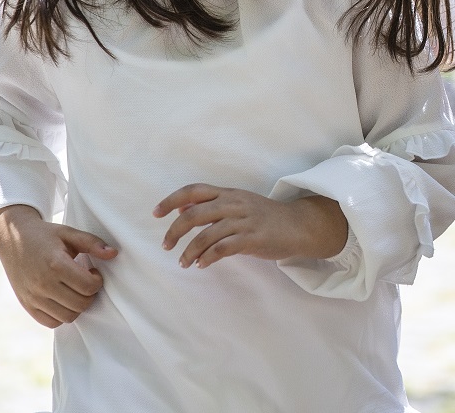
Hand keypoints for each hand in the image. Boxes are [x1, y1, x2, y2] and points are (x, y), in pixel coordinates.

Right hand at [0, 205, 117, 328]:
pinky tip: (63, 298)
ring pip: (68, 317)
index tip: (93, 271)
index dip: (97, 280)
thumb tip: (114, 254)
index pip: (88, 287)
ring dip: (77, 305)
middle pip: (80, 304)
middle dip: (90, 294)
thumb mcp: (70, 233)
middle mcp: (42, 284)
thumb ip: (93, 243)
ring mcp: (33, 297)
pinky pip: (51, 322)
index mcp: (55, 264)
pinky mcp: (26, 305)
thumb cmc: (45, 235)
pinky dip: (61, 315)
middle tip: (86, 281)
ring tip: (74, 289)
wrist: (12, 238)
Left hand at [154, 185, 347, 268]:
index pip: (194, 190)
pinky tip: (202, 265)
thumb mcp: (238, 204)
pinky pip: (222, 248)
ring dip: (189, 251)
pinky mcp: (252, 239)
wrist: (299, 225)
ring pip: (206, 234)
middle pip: (194, 214)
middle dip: (174, 231)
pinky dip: (207, 258)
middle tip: (166, 246)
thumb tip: (181, 208)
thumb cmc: (265, 216)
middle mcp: (234, 204)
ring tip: (183, 262)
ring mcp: (243, 221)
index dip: (172, 200)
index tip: (156, 214)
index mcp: (229, 193)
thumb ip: (212, 205)